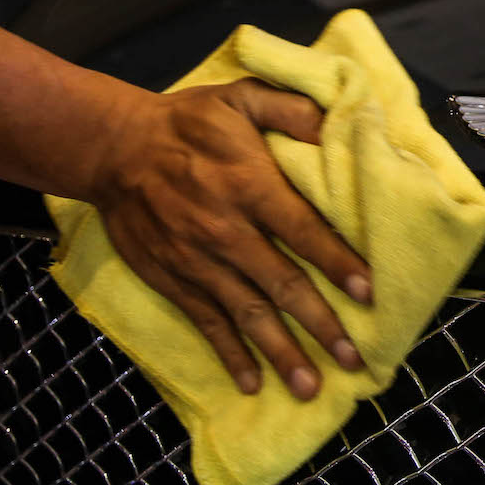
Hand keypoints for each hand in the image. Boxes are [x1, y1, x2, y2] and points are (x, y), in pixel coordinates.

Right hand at [79, 79, 372, 398]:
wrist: (113, 149)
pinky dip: (230, 356)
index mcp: (249, 186)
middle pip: (282, 285)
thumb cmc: (188, 122)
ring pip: (247, 315)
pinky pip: (208, 323)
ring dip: (281, 354)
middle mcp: (225, 231)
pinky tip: (253, 384)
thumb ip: (293, 110)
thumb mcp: (241, 97)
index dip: (338, 263)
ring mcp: (197, 261)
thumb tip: (338, 126)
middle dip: (321, 326)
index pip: (303, 231)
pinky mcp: (173, 279)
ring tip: (311, 388)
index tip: (370, 294)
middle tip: (355, 360)